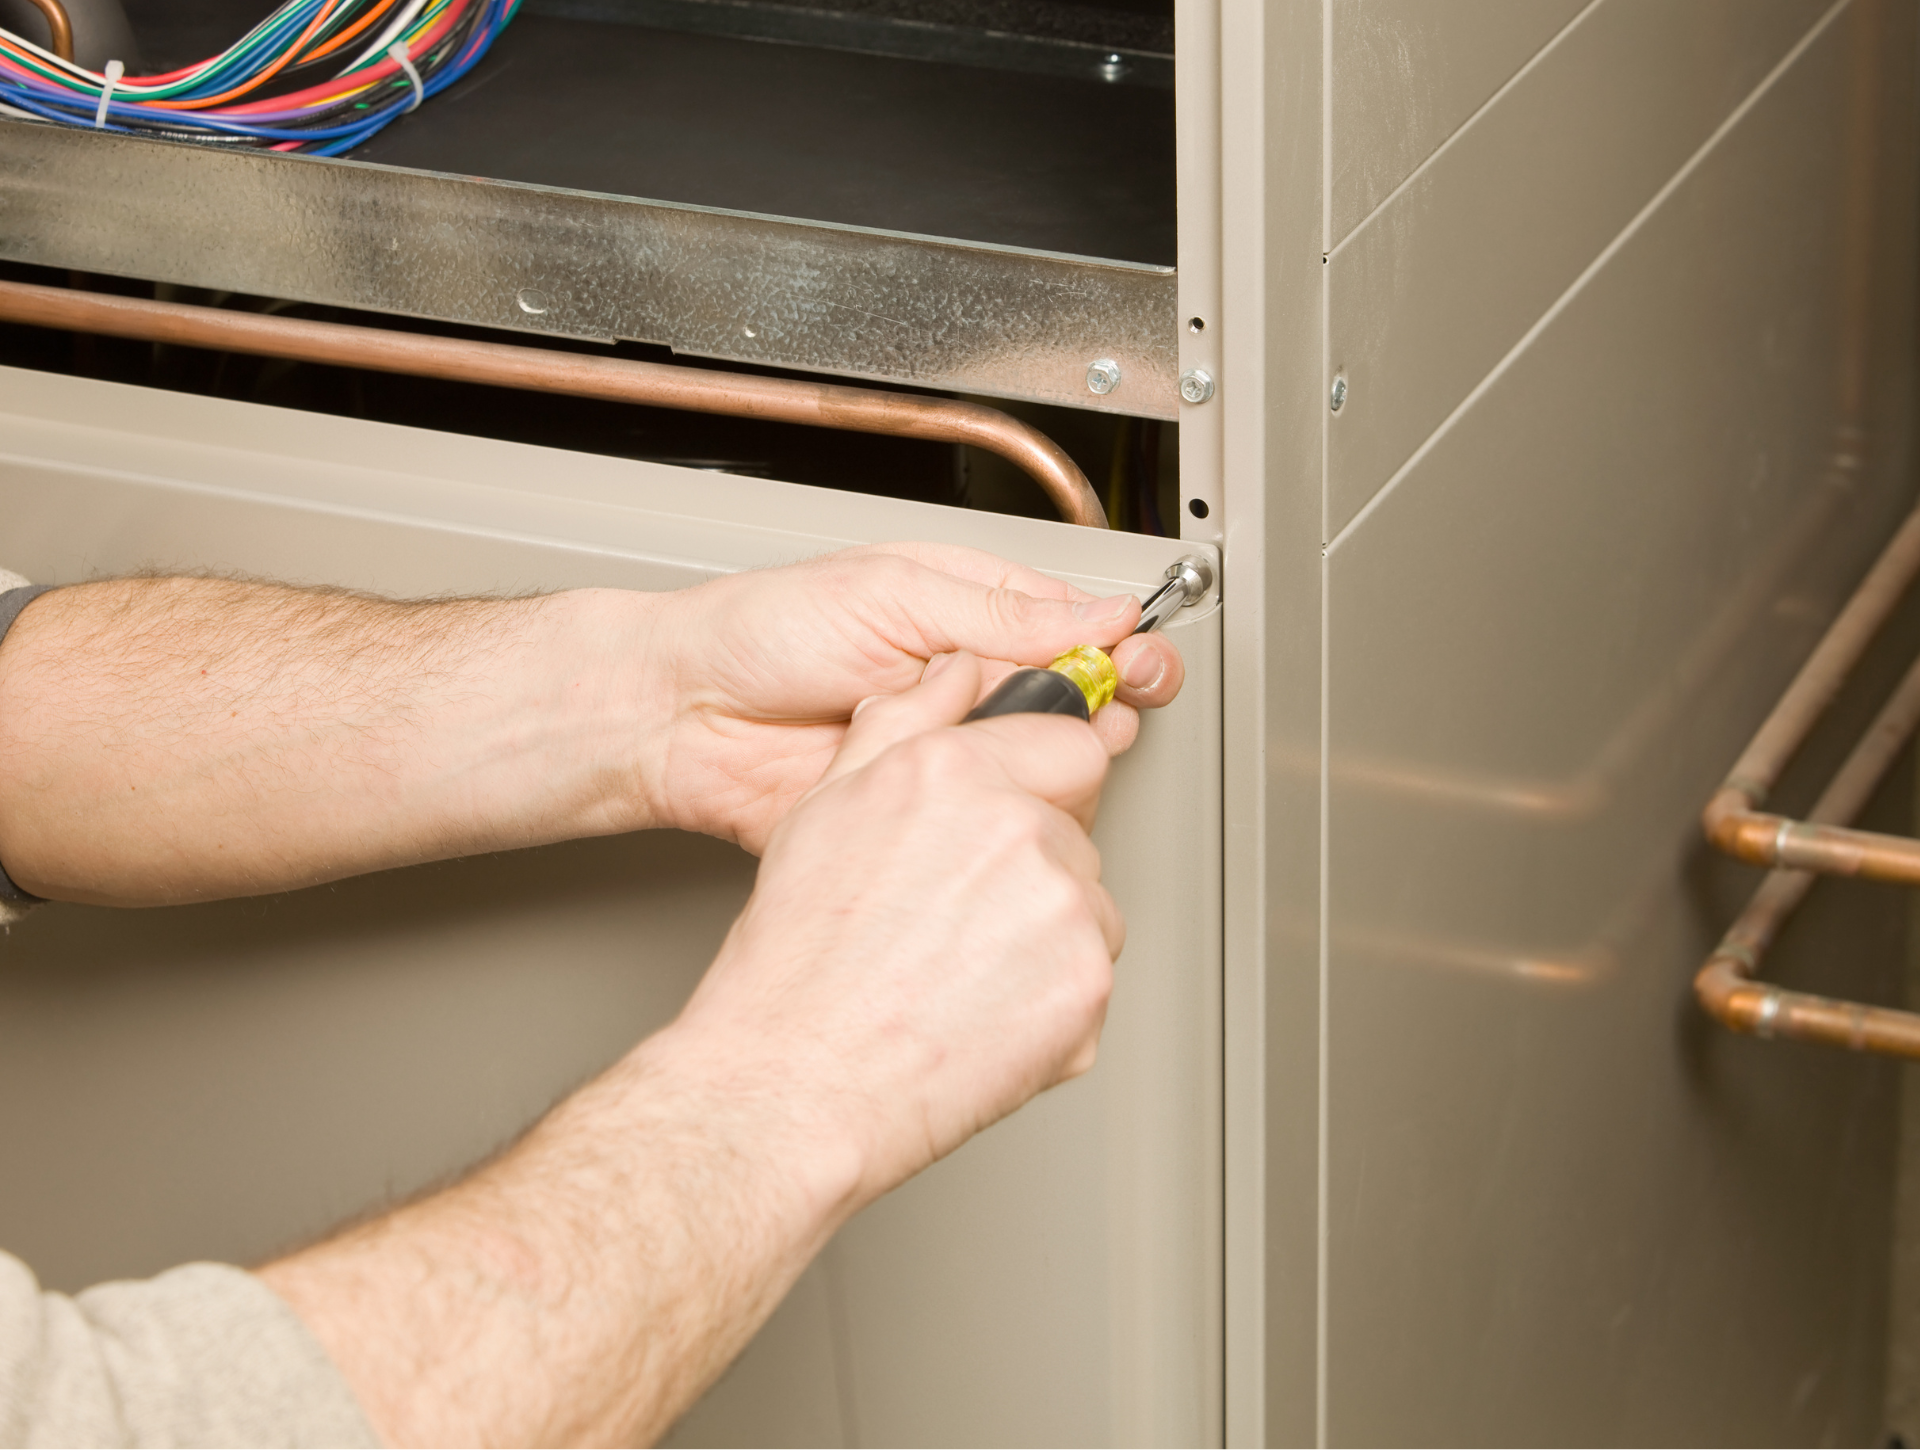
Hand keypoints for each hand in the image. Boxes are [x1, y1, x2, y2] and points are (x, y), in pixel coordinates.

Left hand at [639, 542, 1184, 850]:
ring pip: (1041, 767)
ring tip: (1041, 743)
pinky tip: (1002, 794)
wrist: (686, 716)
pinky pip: (986, 822)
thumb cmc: (763, 633)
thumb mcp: (892, 595)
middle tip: (1108, 706)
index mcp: (968, 613)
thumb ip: (999, 613)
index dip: (1120, 647)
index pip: (1076, 626)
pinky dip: (1003, 815)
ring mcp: (949, 750)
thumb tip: (1099, 612)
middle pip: (1074, 700)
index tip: (1139, 663)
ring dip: (1057, 759)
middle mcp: (967, 682)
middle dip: (1105, 703)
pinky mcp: (923, 812)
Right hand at [660, 649, 1122, 1202]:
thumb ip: (903, 722)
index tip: (1014, 823)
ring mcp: (1062, 906)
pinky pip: (1092, 978)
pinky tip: (982, 1012)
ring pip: (1089, 907)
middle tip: (957, 920)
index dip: (1040, 787)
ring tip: (960, 973)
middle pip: (1077, 832)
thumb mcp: (826, 807)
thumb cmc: (797, 963)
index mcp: (955, 771)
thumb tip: (953, 674)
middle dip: (1035, 869)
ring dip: (1045, 935)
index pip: (1068, 744)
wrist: (796, 1081)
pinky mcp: (1088, 984)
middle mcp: (1018, 826)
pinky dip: (1053, 1002)